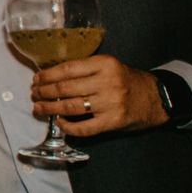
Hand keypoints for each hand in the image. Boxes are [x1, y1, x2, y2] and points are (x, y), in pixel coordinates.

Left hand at [31, 55, 167, 134]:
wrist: (157, 97)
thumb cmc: (127, 81)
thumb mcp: (109, 67)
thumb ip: (86, 70)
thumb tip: (52, 76)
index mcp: (104, 64)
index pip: (67, 69)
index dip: (47, 76)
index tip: (36, 80)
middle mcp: (107, 82)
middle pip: (65, 88)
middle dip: (44, 92)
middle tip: (34, 94)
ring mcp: (110, 103)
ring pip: (70, 107)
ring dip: (50, 109)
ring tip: (39, 109)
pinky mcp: (113, 121)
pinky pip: (84, 128)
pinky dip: (68, 127)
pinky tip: (60, 123)